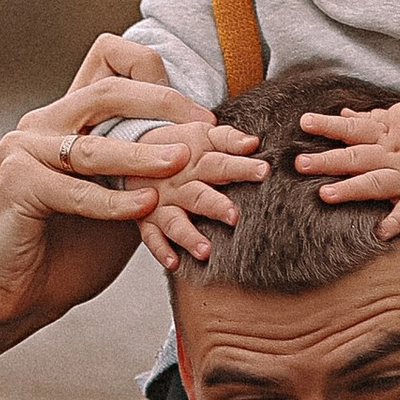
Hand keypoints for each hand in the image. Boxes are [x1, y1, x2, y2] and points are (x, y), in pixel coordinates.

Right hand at [0, 40, 201, 386]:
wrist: (15, 299)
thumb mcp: (123, 203)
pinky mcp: (16, 180)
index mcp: (70, 120)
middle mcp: (45, 124)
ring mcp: (25, 148)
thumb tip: (209, 149)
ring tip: (182, 162)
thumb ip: (148, 171)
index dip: (160, 82)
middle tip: (204, 129)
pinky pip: (76, 189)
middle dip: (162, 105)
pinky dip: (114, 202)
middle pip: (109, 91)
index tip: (202, 115)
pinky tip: (145, 208)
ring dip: (144, 154)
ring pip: (95, 144)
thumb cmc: (69, 254)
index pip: (111, 63)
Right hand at [135, 114, 272, 273]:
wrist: (135, 150)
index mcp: (196, 161)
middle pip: (198, 195)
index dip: (242, 167)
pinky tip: (174, 263)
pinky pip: (151, 238)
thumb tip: (253, 142)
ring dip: (189, 236)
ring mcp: (161, 204)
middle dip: (215, 206)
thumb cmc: (178, 146)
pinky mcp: (147, 220)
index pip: (221, 164)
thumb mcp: (202, 135)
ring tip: (205, 251)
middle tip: (234, 217)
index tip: (264, 171)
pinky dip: (161, 251)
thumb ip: (228, 138)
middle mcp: (178, 184)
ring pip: (175, 222)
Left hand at [291, 98, 399, 239]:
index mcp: (386, 133)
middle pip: (357, 156)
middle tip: (300, 164)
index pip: (353, 128)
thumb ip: (369, 118)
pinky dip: (396, 222)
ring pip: (375, 183)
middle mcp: (393, 156)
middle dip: (328, 160)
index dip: (328, 126)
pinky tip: (379, 232)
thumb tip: (341, 114)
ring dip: (351, 189)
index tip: (304, 123)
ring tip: (325, 195)